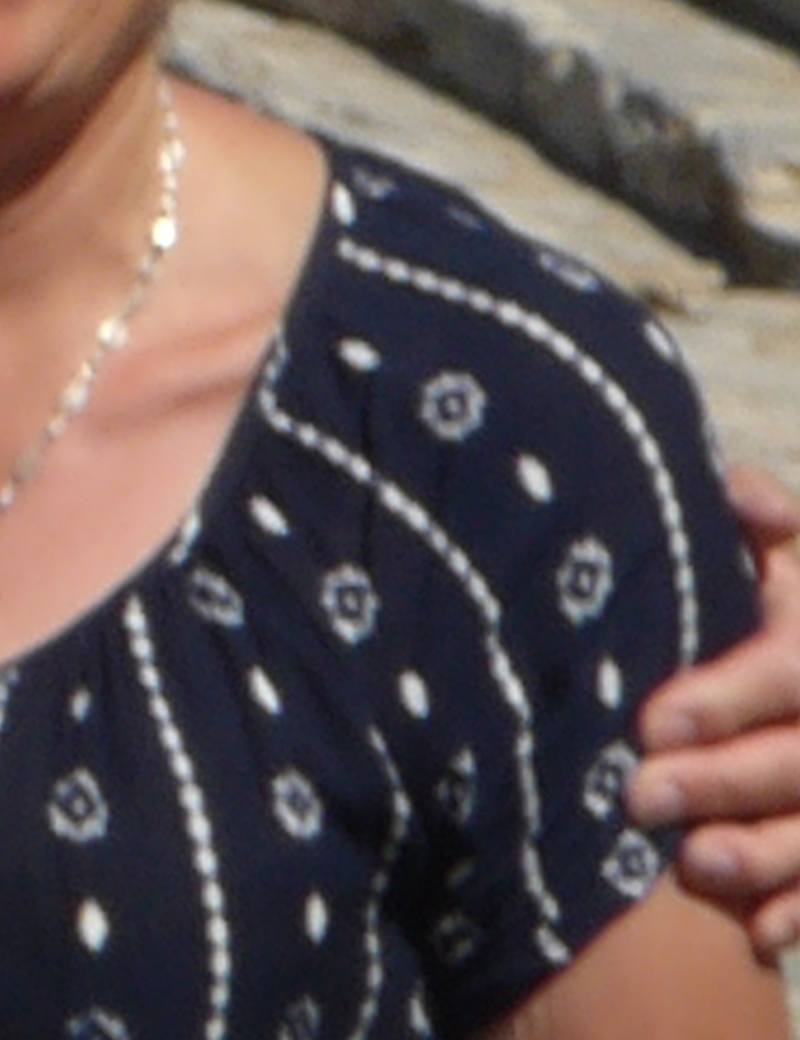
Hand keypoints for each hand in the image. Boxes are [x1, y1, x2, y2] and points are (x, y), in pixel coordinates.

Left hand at [627, 466, 799, 955]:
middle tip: (642, 799)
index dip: (731, 696)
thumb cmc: (766, 610)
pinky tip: (757, 932)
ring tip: (693, 867)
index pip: (792, 668)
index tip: (652, 723)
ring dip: (768, 853)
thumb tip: (737, 495)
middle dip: (730, 782)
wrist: (790, 678)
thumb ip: (752, 528)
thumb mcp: (774, 564)